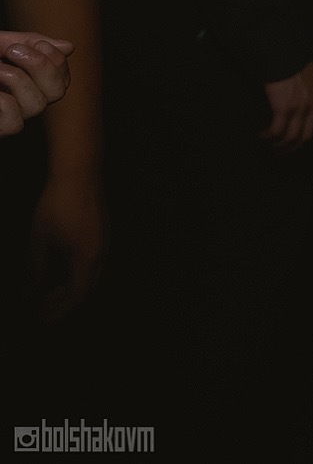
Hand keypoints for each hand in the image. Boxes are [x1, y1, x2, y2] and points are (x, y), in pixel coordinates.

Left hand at [0, 34, 73, 135]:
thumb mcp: (1, 44)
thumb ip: (30, 42)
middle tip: (13, 50)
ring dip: (17, 79)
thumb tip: (70, 47)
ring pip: (37, 106)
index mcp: (28, 82)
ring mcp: (11, 117)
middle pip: (57, 92)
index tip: (37, 44)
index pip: (62, 77)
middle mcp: (23, 102)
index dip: (56, 59)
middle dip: (41, 67)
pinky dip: (5, 103)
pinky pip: (15, 124)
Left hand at [29, 169, 107, 319]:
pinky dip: (75, 274)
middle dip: (63, 303)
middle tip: (40, 309)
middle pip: (86, 289)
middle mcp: (100, 253)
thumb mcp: (39, 239)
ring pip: (90, 276)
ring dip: (69, 288)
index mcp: (86, 259)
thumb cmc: (59, 204)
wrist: (80, 173)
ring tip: (46, 292)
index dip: (57, 311)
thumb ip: (34, 270)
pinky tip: (59, 269)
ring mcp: (103, 242)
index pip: (75, 296)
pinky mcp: (102, 233)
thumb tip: (27, 293)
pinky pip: (92, 262)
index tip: (40, 320)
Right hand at [260, 60, 312, 150]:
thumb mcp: (311, 74)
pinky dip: (269, 136)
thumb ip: (310, 89)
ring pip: (292, 137)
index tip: (297, 139)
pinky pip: (277, 130)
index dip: (308, 134)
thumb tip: (302, 98)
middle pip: (306, 135)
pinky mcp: (284, 108)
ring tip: (271, 148)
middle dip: (294, 147)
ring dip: (280, 146)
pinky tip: (263, 135)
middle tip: (283, 152)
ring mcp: (300, 107)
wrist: (284, 51)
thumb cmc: (293, 59)